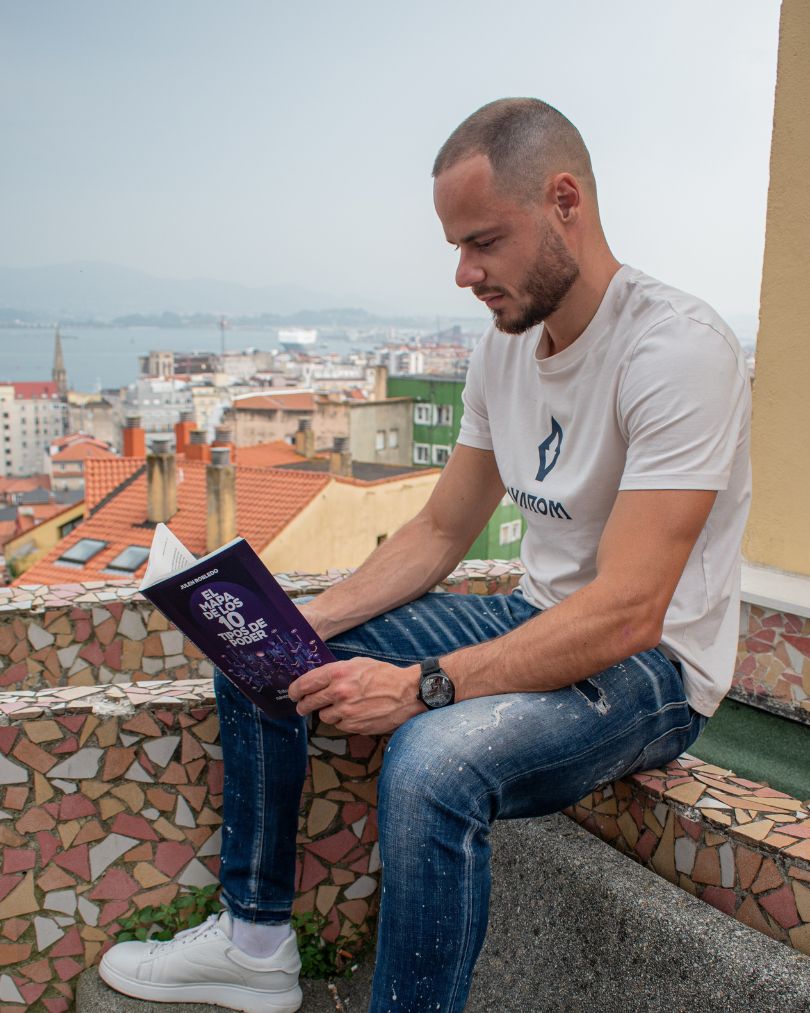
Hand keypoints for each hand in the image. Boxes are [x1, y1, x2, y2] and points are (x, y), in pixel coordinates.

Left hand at [288, 657, 423, 734]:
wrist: (407, 692)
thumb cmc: (383, 675)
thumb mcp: (357, 664)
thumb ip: (335, 672)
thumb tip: (316, 680)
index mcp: (338, 672)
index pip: (305, 683)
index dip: (295, 690)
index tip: (292, 693)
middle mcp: (339, 691)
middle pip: (308, 703)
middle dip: (303, 705)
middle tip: (302, 706)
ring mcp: (346, 711)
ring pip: (323, 716)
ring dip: (328, 713)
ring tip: (342, 706)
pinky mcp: (354, 726)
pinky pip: (339, 725)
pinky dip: (343, 721)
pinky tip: (355, 713)